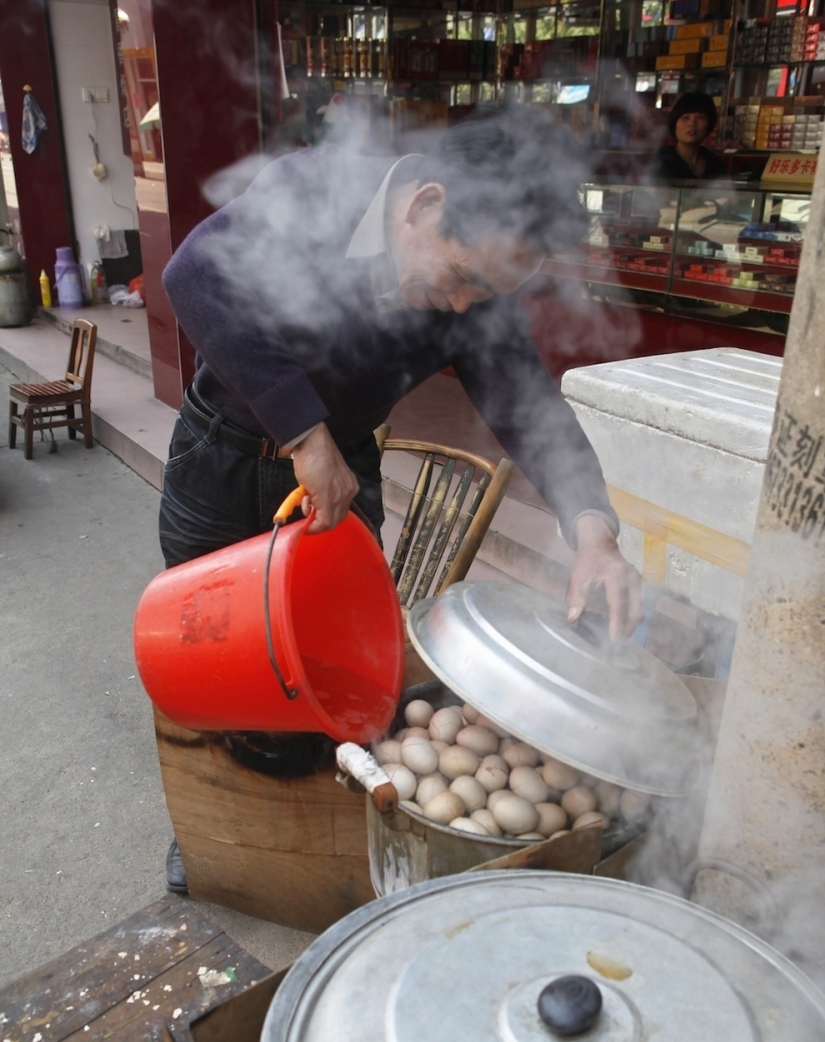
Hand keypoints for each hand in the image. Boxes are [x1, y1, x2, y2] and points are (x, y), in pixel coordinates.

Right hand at [290, 423, 358, 533]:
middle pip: (338, 518)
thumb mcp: (324, 475)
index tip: (313, 512)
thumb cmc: (314, 453)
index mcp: (349, 485)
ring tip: (304, 501)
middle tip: (307, 509)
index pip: (342, 510)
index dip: (326, 515)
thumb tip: (313, 504)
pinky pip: (324, 522)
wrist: (311, 441)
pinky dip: (313, 525)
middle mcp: (349, 492)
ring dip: (314, 519)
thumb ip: (324, 490)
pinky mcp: (328, 498)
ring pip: (331, 522)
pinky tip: (305, 516)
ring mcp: (340, 496)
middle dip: (320, 520)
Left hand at [567, 514, 642, 642]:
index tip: (614, 639)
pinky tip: (622, 624)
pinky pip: (638, 604)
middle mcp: (631, 578)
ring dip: (631, 624)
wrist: (600, 542)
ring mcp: (637, 581)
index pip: (619, 604)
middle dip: (628, 629)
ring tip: (619, 636)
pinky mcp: (638, 584)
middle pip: (636, 611)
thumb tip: (573, 618)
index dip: (617, 623)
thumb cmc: (588, 559)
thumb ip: (576, 597)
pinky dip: (632, 616)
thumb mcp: (578, 576)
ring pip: (640, 609)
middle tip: (616, 643)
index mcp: (616, 575)